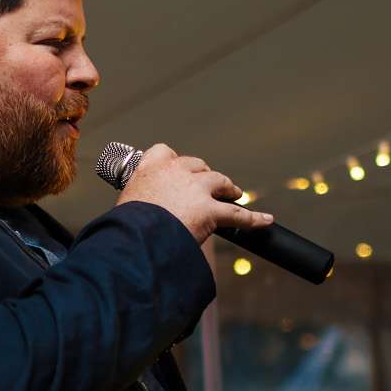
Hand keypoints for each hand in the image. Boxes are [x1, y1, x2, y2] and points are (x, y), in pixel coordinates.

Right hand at [117, 144, 276, 243]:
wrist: (134, 239)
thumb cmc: (125, 228)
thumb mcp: (125, 206)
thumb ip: (137, 202)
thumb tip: (133, 219)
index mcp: (150, 168)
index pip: (164, 152)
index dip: (174, 161)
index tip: (176, 168)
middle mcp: (176, 172)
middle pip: (197, 165)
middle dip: (204, 174)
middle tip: (208, 186)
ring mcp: (196, 190)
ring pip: (220, 181)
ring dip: (228, 187)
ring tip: (234, 194)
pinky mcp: (212, 211)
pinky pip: (239, 215)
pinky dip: (255, 219)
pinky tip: (266, 220)